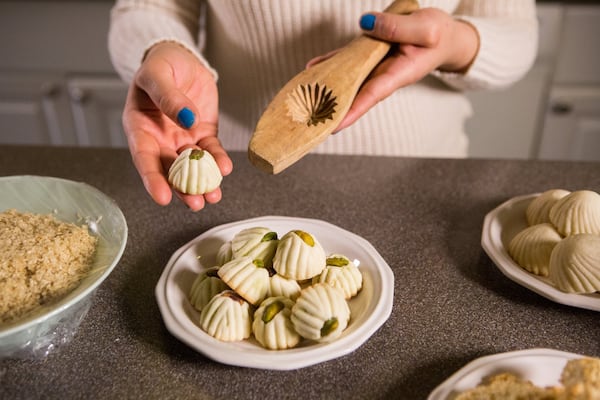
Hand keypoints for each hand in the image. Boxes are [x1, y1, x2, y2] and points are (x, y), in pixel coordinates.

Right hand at [123, 41, 231, 210]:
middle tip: (196, 203)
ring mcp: (182, 140)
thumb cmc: (161, 65)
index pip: (144, 158)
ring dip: (203, 183)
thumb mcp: (158, 74)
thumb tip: (187, 119)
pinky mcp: (203, 134)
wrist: (181, 58)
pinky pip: (211, 151)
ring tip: (213, 196)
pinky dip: (218, 161)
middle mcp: (159, 140)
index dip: (152, 179)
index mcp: (139, 128)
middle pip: (169, 171)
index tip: (162, 197)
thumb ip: (168, 97)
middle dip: (183, 190)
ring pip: (192, 167)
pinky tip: (225, 168)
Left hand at [316, 8, 478, 131]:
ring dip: (326, 87)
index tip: (332, 126)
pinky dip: (329, 64)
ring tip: (301, 94)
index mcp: (398, 74)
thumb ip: (397, 27)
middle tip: (308, 120)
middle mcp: (382, 75)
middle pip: (353, 95)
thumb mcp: (425, 27)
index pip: (370, 96)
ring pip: (346, 79)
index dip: (351, 111)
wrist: (445, 36)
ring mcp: (374, 67)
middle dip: (331, 108)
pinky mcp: (369, 56)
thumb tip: (366, 24)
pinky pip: (346, 61)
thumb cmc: (439, 35)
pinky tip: (311, 68)